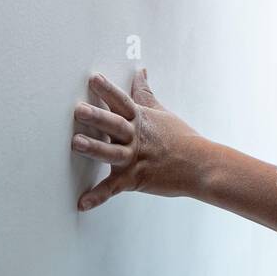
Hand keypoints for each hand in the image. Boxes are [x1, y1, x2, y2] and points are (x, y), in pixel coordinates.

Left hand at [71, 67, 207, 210]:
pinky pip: (112, 189)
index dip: (107, 90)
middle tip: (79, 110)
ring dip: (94, 148)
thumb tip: (139, 72)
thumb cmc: (181, 138)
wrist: (200, 165)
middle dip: (96, 117)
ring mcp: (134, 159)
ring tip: (76, 143)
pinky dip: (97, 197)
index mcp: (140, 119)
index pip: (122, 101)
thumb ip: (145, 93)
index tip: (93, 78)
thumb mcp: (161, 112)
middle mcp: (135, 137)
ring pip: (111, 153)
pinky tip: (81, 203)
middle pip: (114, 125)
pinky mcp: (134, 179)